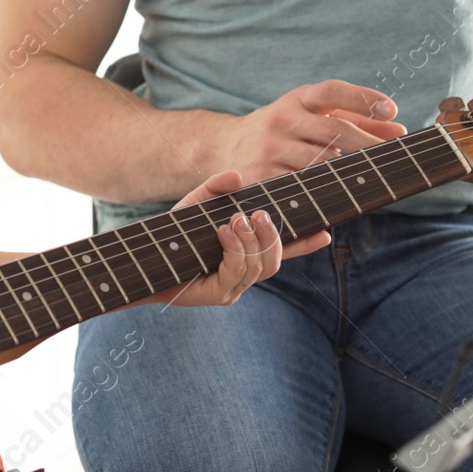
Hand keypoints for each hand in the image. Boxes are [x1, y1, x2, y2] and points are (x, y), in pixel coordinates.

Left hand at [158, 170, 330, 307]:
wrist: (146, 257)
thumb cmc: (174, 232)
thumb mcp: (197, 203)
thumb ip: (217, 188)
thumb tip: (238, 177)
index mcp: (247, 251)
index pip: (285, 248)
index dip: (305, 242)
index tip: (326, 232)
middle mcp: (246, 271)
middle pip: (276, 258)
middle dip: (273, 235)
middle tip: (259, 214)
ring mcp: (235, 286)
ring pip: (261, 266)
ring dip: (251, 240)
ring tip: (235, 221)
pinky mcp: (220, 294)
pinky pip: (239, 272)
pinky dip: (235, 250)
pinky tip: (223, 233)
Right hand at [214, 80, 407, 185]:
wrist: (224, 147)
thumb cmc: (283, 131)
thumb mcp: (311, 116)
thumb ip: (355, 120)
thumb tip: (398, 129)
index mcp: (297, 100)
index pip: (332, 91)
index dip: (363, 98)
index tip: (392, 109)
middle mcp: (281, 119)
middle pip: (332, 130)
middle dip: (367, 143)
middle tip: (391, 156)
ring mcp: (269, 148)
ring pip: (319, 162)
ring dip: (345, 171)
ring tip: (366, 177)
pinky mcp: (260, 175)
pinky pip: (300, 186)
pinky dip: (321, 191)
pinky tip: (337, 196)